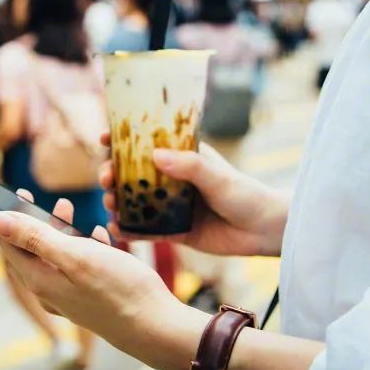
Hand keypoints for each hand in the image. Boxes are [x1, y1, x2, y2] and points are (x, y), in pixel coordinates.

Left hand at [0, 192, 209, 369]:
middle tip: (26, 193)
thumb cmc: (118, 290)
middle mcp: (49, 288)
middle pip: (26, 248)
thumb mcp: (75, 256)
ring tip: (66, 207)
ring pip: (52, 254)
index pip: (4, 242)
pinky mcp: (89, 294)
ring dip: (56, 228)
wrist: (155, 328)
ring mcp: (69, 294)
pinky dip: (81, 245)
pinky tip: (96, 234)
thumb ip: (35, 238)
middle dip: (26, 218)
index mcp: (38, 278)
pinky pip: (76, 265)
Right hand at [100, 135, 289, 257]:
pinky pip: (146, 230)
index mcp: (181, 158)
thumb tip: (155, 155)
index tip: (104, 138)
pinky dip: (129, 230)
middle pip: (133, 173)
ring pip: (135, 201)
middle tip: (106, 180)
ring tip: (110, 204)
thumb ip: (189, 166)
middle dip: (113, 174)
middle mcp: (172, 180)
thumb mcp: (217, 176)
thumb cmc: (245, 194)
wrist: (265, 231)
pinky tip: (116, 229)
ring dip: (117, 201)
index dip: (122, 139)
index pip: (147, 143)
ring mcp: (171, 206)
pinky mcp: (174, 231)